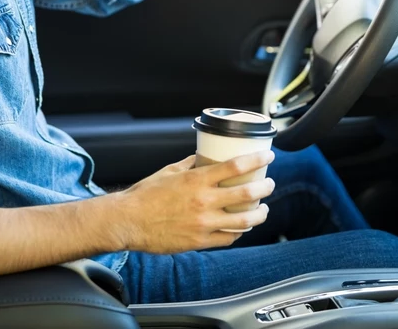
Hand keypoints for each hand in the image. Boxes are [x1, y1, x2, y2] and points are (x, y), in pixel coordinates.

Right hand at [109, 151, 275, 253]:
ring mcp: (204, 223)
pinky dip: (239, 232)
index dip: (257, 160)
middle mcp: (204, 201)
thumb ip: (190, 164)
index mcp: (196, 180)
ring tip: (263, 209)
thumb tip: (205, 157)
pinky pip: (228, 238)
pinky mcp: (199, 241)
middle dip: (265, 187)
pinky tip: (242, 227)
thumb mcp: (169, 171)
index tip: (268, 156)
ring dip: (259, 214)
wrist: (128, 221)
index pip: (236, 166)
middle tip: (269, 184)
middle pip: (247, 193)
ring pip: (244, 220)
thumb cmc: (145, 195)